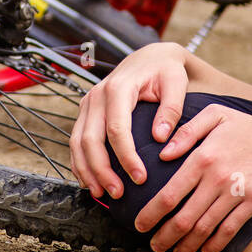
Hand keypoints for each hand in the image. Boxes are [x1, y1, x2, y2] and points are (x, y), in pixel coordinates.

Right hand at [69, 42, 188, 199]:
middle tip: (118, 193)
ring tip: (102, 194)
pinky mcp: (86, 112)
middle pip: (90, 139)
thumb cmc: (165, 70)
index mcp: (119, 88)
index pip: (117, 129)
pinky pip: (76, 141)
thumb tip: (160, 137)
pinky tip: (90, 181)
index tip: (140, 178)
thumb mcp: (175, 83)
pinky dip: (79, 163)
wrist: (149, 57)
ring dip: (87, 171)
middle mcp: (97, 95)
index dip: (126, 157)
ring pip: (77, 142)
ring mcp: (88, 103)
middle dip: (101, 170)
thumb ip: (171, 108)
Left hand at [136, 104, 251, 251]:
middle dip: (164, 236)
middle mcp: (217, 178)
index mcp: (203, 157)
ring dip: (186, 245)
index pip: (170, 193)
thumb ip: (186, 131)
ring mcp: (236, 192)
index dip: (152, 213)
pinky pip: (229, 229)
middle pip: (183, 216)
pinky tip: (204, 251)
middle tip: (153, 246)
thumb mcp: (216, 115)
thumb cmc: (250, 127)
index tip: (139, 224)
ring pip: (204, 227)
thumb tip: (163, 154)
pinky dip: (214, 244)